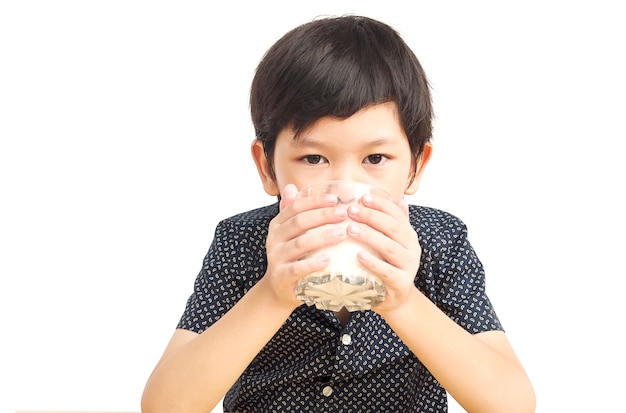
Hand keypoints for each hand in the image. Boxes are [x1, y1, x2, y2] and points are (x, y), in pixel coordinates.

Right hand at [259, 183, 349, 309]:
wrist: (277, 289)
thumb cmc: (291, 257)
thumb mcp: (289, 234)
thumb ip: (292, 212)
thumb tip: (291, 186)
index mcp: (278, 225)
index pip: (296, 207)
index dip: (315, 201)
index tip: (335, 199)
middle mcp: (274, 238)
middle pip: (299, 222)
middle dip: (323, 216)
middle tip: (344, 214)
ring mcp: (276, 257)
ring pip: (300, 243)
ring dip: (322, 237)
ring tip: (342, 234)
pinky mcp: (282, 276)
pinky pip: (297, 269)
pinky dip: (312, 264)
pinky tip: (327, 260)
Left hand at [345, 195, 421, 313]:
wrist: (395, 298)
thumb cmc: (388, 265)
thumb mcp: (391, 242)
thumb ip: (393, 222)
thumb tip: (399, 198)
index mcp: (409, 234)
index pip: (396, 214)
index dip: (380, 204)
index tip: (362, 197)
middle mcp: (412, 248)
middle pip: (393, 227)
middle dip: (371, 217)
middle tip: (351, 211)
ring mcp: (409, 266)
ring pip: (390, 247)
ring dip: (369, 236)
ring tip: (350, 229)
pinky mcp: (401, 283)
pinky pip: (387, 272)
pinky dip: (373, 263)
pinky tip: (358, 256)